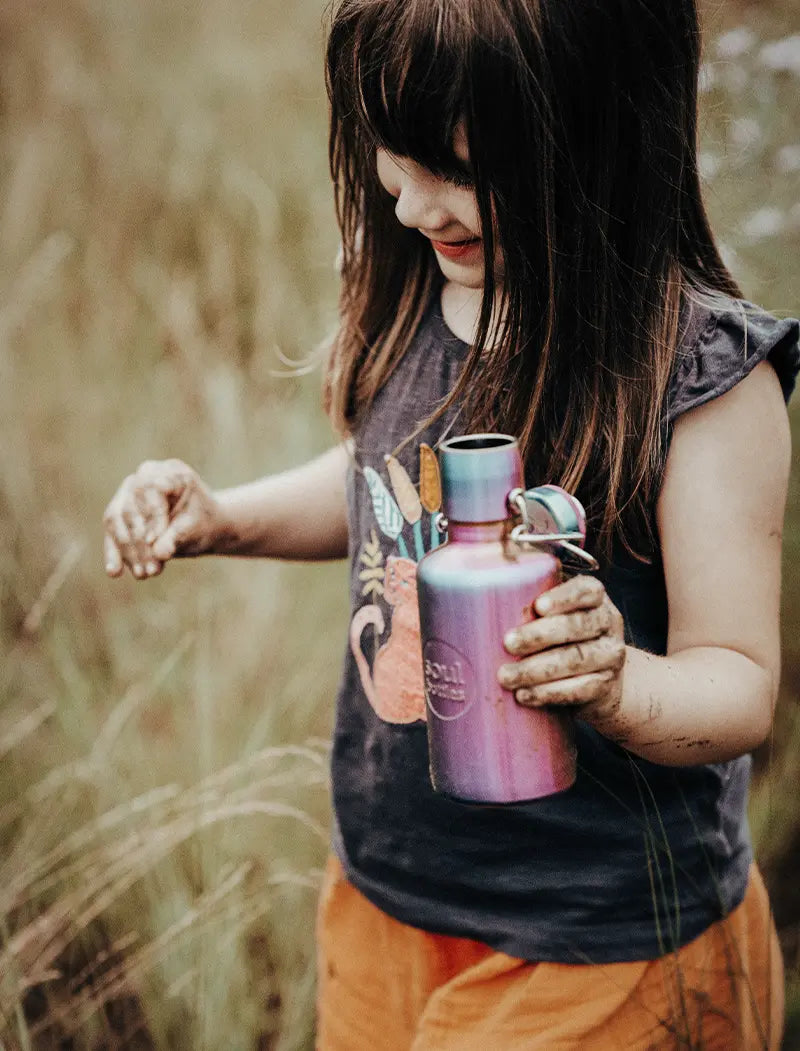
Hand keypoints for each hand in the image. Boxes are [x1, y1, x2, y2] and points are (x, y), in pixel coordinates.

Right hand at [103, 459, 222, 578]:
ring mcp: (128, 494)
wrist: (203, 527)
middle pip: (131, 508)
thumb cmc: (203, 523)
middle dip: (139, 542)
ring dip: (128, 552)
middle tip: (152, 569)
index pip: (151, 490)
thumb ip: (177, 536)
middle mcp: (144, 477)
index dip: (151, 516)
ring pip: (117, 521)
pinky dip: (113, 553)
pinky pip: (111, 532)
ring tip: (143, 575)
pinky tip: (114, 572)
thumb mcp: (196, 528)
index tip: (154, 541)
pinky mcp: (120, 513)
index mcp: (170, 472)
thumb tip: (160, 553)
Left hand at [497, 576, 625, 722]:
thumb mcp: (557, 616)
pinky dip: (548, 693)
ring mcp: (610, 656)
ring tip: (506, 677)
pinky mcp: (604, 686)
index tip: (538, 606)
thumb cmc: (564, 639)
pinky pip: (577, 690)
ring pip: (575, 659)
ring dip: (536, 669)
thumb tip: (480, 599)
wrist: (600, 681)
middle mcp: (607, 623)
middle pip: (577, 626)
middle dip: (539, 635)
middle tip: (508, 643)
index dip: (564, 597)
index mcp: (595, 599)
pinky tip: (524, 695)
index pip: (587, 590)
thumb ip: (532, 606)